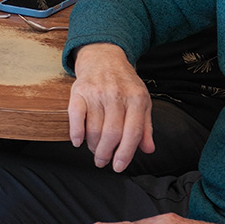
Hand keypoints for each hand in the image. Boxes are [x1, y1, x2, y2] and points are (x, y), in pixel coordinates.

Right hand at [68, 43, 152, 171]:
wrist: (104, 57)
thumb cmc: (124, 83)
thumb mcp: (142, 101)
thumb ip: (145, 126)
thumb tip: (148, 149)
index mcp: (137, 99)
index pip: (133, 132)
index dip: (125, 153)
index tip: (118, 166)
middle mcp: (117, 95)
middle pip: (112, 133)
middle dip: (106, 153)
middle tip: (102, 162)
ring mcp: (97, 93)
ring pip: (94, 128)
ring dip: (93, 146)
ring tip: (94, 150)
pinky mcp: (79, 91)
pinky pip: (76, 116)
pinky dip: (76, 133)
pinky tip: (78, 142)